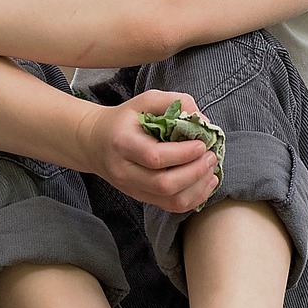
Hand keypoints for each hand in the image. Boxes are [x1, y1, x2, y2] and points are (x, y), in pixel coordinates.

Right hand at [79, 89, 219, 212]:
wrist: (95, 142)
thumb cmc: (124, 119)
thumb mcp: (145, 101)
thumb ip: (175, 102)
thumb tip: (203, 121)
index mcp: (123, 143)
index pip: (154, 157)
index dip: (183, 154)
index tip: (201, 144)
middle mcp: (125, 171)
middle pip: (164, 184)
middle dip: (195, 172)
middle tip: (210, 157)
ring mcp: (132, 188)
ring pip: (170, 200)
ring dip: (198, 188)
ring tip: (211, 170)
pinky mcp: (142, 198)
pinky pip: (171, 206)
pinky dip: (194, 198)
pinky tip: (205, 183)